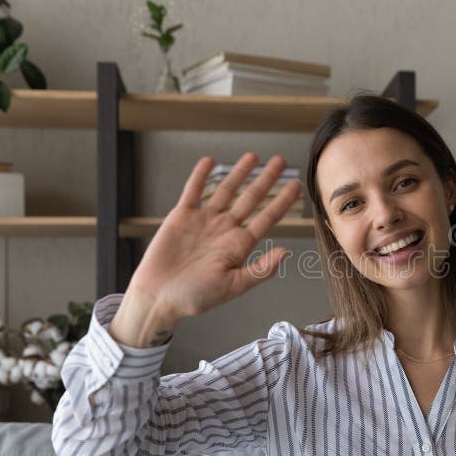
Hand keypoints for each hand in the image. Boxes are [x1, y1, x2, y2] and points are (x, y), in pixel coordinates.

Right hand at [126, 152, 302, 320]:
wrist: (159, 298)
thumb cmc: (195, 297)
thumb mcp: (233, 286)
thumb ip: (261, 269)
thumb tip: (286, 252)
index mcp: (239, 245)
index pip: (267, 218)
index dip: (282, 201)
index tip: (296, 186)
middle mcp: (225, 229)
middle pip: (250, 199)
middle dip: (266, 180)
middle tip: (280, 161)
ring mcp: (204, 221)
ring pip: (225, 191)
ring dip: (238, 173)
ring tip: (252, 157)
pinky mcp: (181, 218)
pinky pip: (193, 192)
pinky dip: (200, 176)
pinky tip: (209, 161)